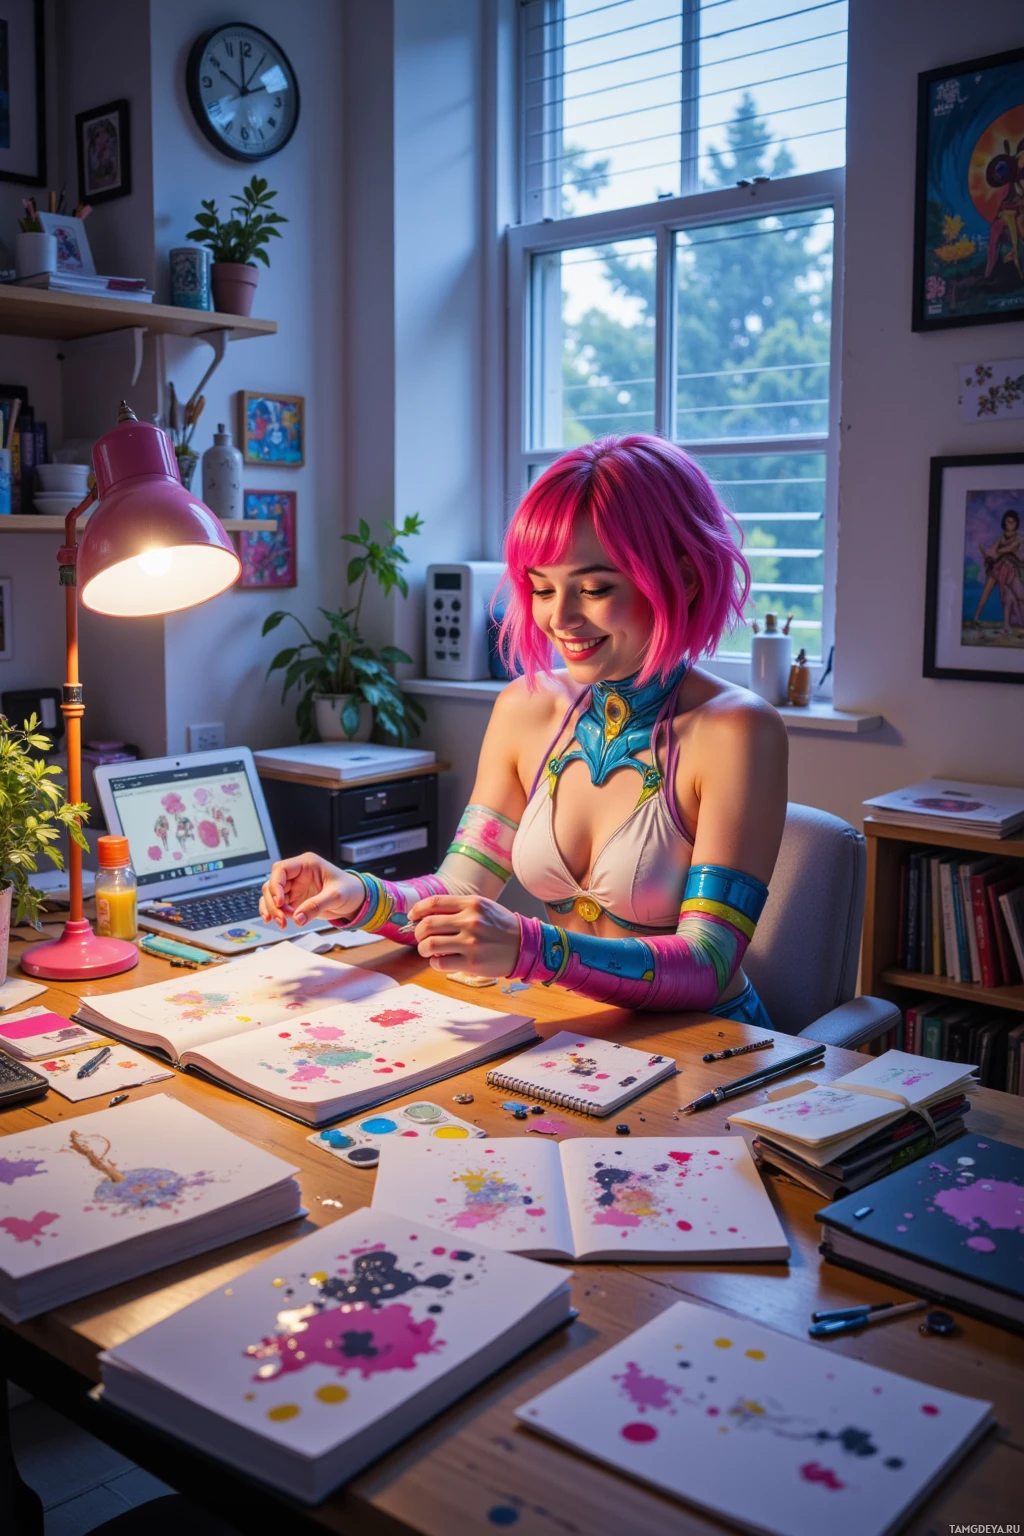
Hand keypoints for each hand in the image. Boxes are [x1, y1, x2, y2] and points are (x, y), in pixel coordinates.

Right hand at [259, 853, 364, 928]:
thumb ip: (317, 905)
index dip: (276, 885)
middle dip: (274, 902)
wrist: (357, 900)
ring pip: (271, 895)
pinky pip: (276, 905)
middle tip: (283, 918)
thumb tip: (298, 918)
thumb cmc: (350, 889)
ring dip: (272, 909)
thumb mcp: (336, 896)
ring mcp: (294, 887)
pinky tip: (274, 921)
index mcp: (307, 864)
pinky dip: (273, 912)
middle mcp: (297, 874)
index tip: (279, 902)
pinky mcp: (294, 899)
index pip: (281, 869)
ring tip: (282, 923)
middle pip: (273, 884)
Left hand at [407, 894, 521, 976]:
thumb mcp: (482, 908)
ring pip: (429, 945)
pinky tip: (442, 960)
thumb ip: (458, 909)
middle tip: (421, 937)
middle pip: (427, 925)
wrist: (525, 946)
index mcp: (471, 904)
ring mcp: (470, 943)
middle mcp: (470, 921)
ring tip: (428, 950)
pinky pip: (440, 963)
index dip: (417, 910)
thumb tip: (427, 915)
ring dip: (423, 948)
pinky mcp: (472, 963)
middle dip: (418, 932)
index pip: (434, 902)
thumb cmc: (501, 927)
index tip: (412, 916)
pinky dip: (435, 962)